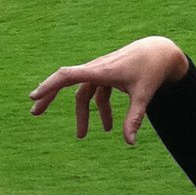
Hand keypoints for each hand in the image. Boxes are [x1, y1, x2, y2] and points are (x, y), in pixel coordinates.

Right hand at [29, 36, 188, 145]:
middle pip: (67, 82)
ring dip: (83, 114)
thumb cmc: (152, 70)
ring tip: (82, 136)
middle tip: (34, 112)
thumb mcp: (144, 95)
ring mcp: (101, 71)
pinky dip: (100, 109)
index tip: (33, 97)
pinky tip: (107, 127)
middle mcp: (97, 68)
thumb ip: (135, 118)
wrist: (161, 52)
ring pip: (85, 93)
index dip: (49, 85)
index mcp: (100, 70)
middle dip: (50, 97)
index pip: (68, 75)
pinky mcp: (108, 75)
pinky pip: (98, 93)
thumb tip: (130, 142)